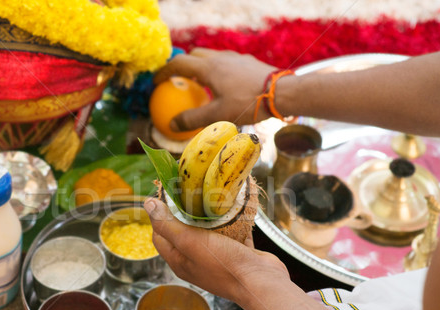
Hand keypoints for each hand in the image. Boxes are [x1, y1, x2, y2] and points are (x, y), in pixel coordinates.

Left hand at [143, 197, 288, 304]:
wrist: (261, 282)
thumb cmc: (223, 264)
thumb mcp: (189, 241)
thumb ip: (167, 224)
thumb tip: (148, 205)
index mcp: (180, 261)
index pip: (160, 236)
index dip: (159, 216)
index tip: (166, 195)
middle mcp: (196, 261)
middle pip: (183, 231)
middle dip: (184, 211)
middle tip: (189, 191)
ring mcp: (217, 258)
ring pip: (208, 232)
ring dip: (209, 215)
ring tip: (210, 196)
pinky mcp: (236, 253)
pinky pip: (231, 233)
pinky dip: (231, 220)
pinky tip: (233, 207)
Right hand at [153, 48, 276, 131]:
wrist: (282, 93)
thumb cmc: (248, 103)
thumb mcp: (217, 115)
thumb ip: (193, 120)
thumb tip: (172, 124)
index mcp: (209, 68)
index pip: (179, 63)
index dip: (164, 72)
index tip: (157, 82)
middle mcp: (220, 58)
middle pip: (194, 55)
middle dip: (182, 65)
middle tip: (178, 80)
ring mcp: (236, 58)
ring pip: (211, 56)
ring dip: (200, 66)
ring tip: (200, 84)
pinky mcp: (248, 62)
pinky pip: (226, 61)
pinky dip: (217, 70)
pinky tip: (224, 86)